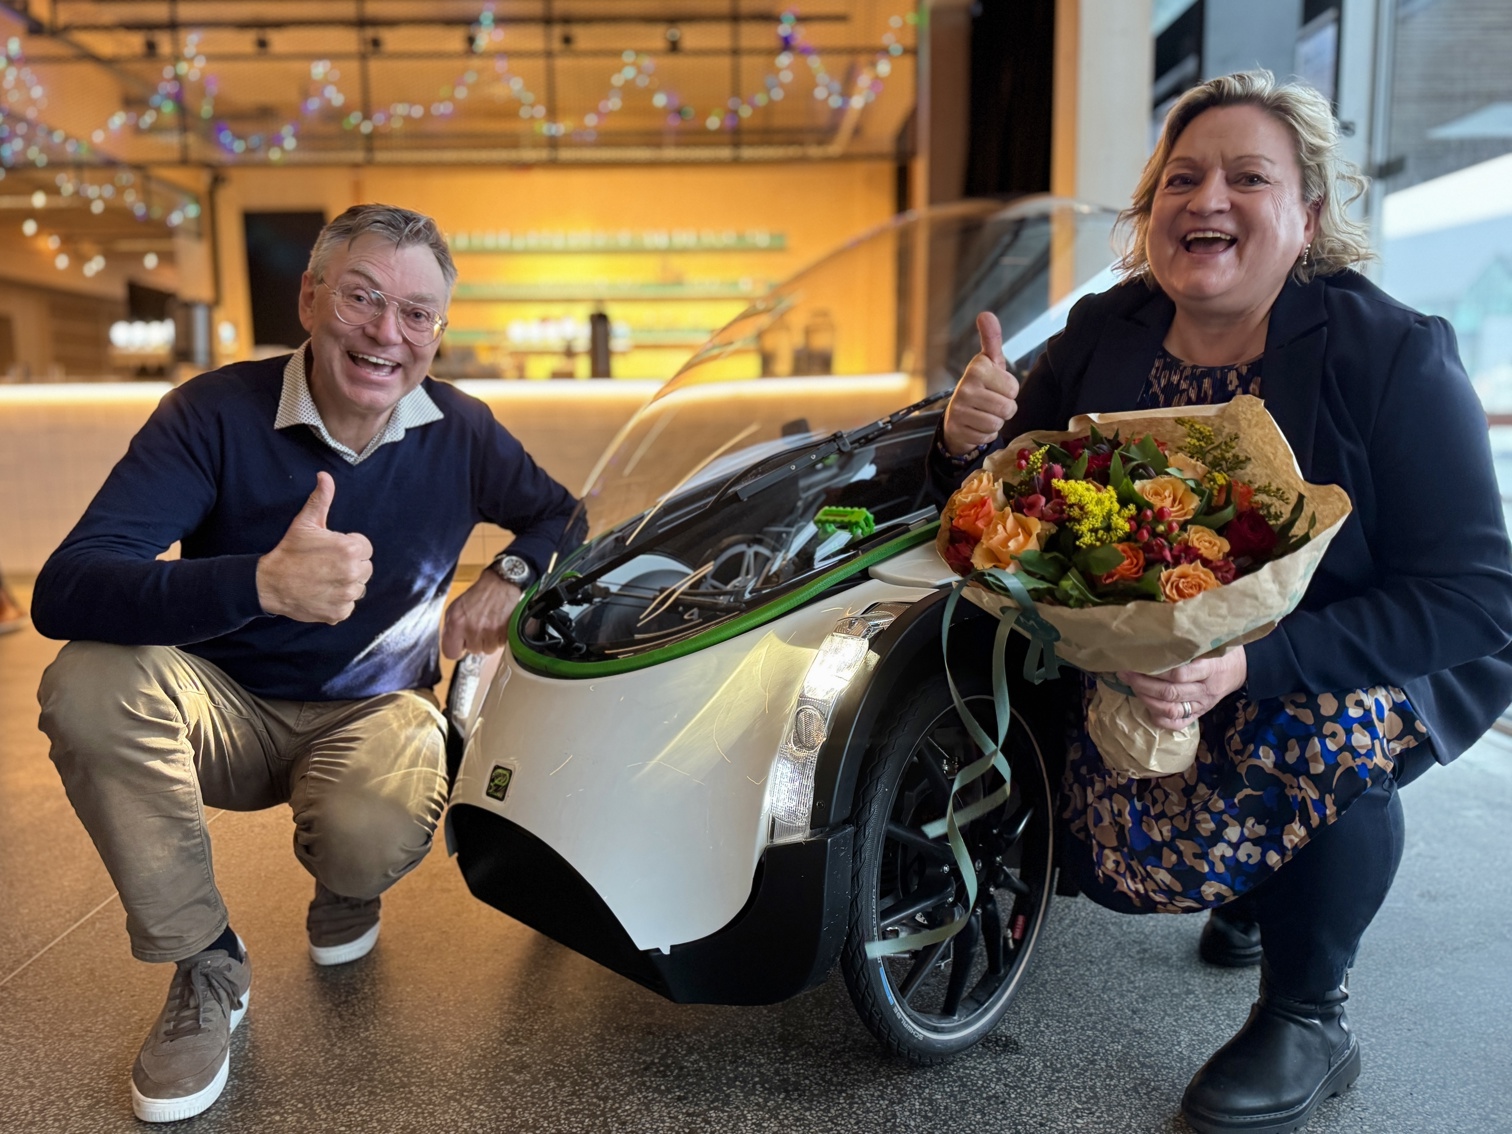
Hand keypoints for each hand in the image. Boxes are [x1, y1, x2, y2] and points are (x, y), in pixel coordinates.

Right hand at [256, 472, 373, 623]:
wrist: (269, 583)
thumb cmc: (289, 551)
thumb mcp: (305, 523)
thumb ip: (321, 500)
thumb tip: (325, 476)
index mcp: (350, 549)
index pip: (365, 549)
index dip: (348, 548)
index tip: (332, 550)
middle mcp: (352, 573)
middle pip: (365, 569)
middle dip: (350, 566)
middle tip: (326, 565)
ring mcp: (346, 595)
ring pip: (358, 588)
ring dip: (345, 585)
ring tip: (323, 579)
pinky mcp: (339, 613)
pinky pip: (348, 606)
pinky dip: (337, 602)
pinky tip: (321, 593)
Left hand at [441, 570, 522, 659]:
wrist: (500, 585)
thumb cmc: (477, 595)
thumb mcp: (455, 607)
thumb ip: (450, 627)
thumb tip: (451, 643)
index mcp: (455, 623)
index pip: (450, 653)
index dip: (456, 650)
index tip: (460, 646)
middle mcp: (471, 629)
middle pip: (472, 651)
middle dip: (475, 642)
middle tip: (479, 627)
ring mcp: (489, 632)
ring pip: (488, 650)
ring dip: (489, 641)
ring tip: (490, 626)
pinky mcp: (503, 632)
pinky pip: (500, 645)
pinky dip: (499, 638)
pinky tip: (498, 626)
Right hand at [941, 311, 1019, 455]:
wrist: (956, 417)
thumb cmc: (980, 387)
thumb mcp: (989, 363)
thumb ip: (991, 339)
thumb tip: (985, 314)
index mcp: (977, 367)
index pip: (1013, 388)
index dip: (1009, 391)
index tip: (995, 388)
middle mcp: (965, 386)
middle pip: (1008, 408)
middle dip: (1004, 410)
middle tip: (990, 404)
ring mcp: (959, 408)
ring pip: (997, 423)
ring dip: (995, 423)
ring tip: (983, 414)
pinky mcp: (957, 428)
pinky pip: (986, 436)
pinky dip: (984, 434)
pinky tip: (975, 426)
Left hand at [1118, 648, 1247, 730]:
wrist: (1240, 669)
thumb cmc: (1220, 651)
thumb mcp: (1210, 642)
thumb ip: (1188, 643)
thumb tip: (1155, 635)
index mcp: (1210, 669)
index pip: (1179, 674)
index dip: (1155, 670)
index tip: (1136, 661)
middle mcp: (1205, 690)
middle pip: (1170, 692)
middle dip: (1143, 684)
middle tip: (1126, 673)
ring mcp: (1202, 705)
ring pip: (1171, 709)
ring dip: (1146, 700)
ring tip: (1132, 687)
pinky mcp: (1199, 714)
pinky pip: (1178, 723)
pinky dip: (1159, 718)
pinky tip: (1146, 707)